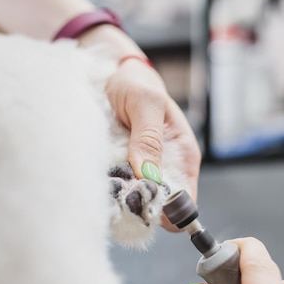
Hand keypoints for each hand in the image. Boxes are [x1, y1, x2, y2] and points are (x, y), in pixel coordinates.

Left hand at [105, 58, 201, 230]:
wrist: (111, 73)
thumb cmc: (136, 83)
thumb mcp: (144, 103)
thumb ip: (148, 138)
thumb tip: (149, 175)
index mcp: (183, 158)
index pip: (185, 203)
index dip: (166, 210)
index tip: (141, 199)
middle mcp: (165, 171)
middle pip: (158, 209)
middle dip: (138, 206)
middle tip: (117, 189)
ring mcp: (142, 174)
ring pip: (135, 204)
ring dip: (119, 199)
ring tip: (105, 182)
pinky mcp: (121, 173)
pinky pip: (117, 193)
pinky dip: (107, 191)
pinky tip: (98, 179)